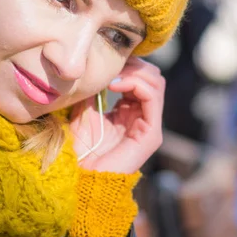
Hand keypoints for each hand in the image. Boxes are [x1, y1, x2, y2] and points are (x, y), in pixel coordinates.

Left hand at [69, 57, 164, 173]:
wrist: (82, 177)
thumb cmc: (81, 149)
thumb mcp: (83, 111)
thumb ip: (93, 91)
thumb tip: (95, 68)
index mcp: (130, 110)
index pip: (142, 76)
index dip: (128, 63)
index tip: (108, 60)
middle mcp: (143, 116)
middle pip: (153, 76)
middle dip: (134, 64)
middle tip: (112, 66)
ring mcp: (149, 125)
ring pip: (156, 82)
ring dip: (134, 72)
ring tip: (113, 77)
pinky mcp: (151, 134)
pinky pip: (152, 97)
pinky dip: (135, 83)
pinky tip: (115, 85)